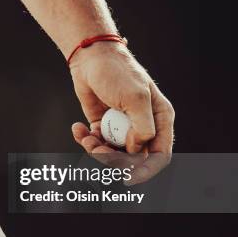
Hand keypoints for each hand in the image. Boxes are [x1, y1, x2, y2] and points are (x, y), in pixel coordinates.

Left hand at [69, 42, 174, 183]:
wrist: (90, 58)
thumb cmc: (117, 72)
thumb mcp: (135, 97)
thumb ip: (142, 127)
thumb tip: (136, 149)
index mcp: (159, 119)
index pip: (160, 154)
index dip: (146, 170)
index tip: (128, 178)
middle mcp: (143, 125)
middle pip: (133, 158)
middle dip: (113, 159)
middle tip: (96, 149)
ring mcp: (122, 126)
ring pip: (113, 154)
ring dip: (96, 151)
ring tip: (85, 137)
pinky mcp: (102, 125)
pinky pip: (96, 143)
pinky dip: (85, 140)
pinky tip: (77, 128)